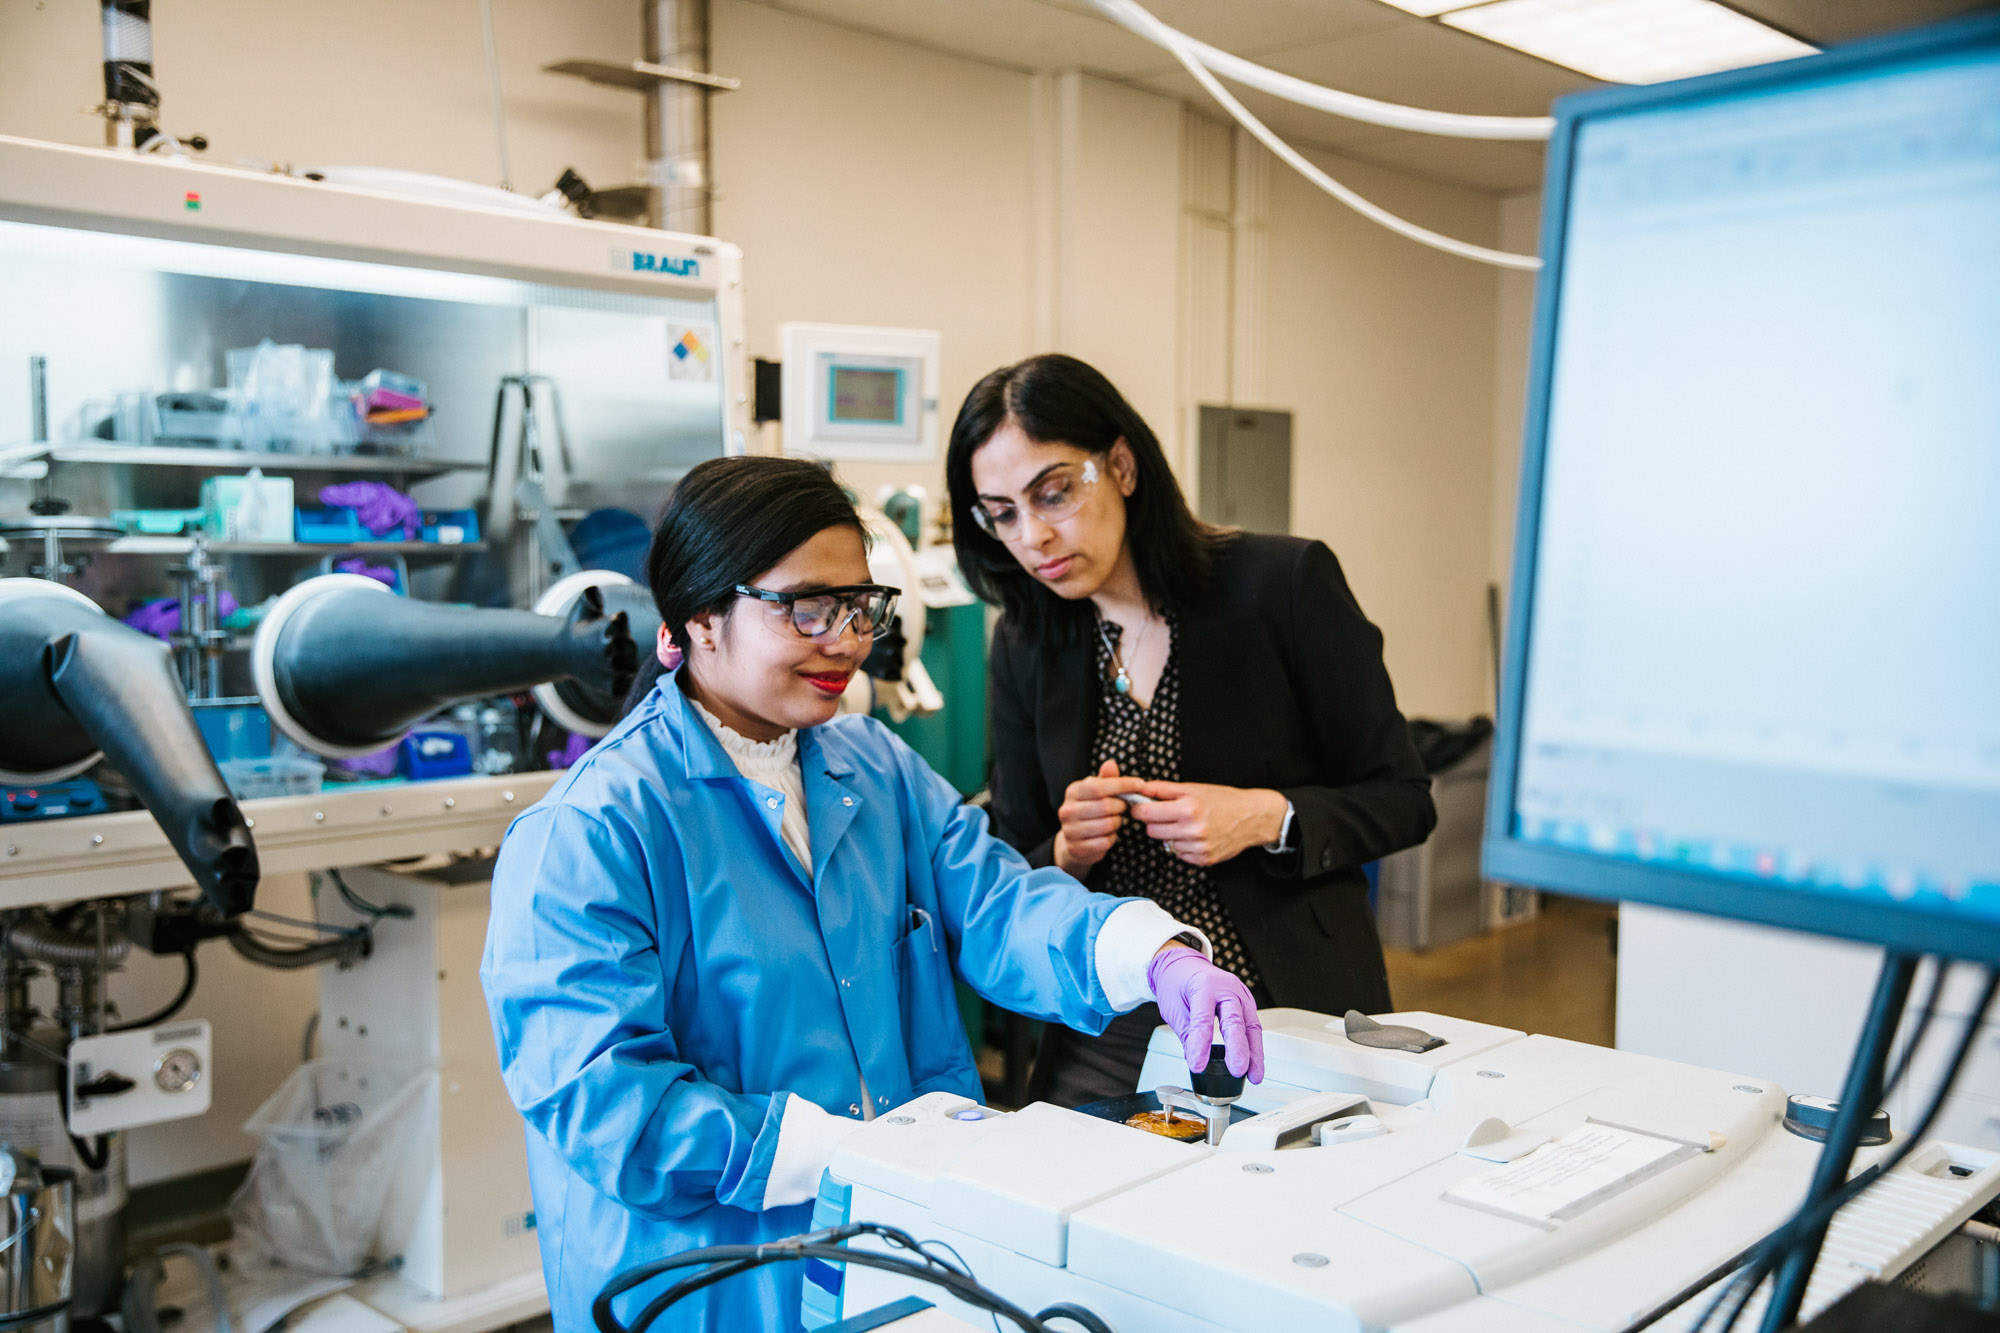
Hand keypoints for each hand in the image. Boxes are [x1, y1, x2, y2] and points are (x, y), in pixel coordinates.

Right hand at [1053, 760, 1145, 877]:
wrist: (1074, 840)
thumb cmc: (1091, 810)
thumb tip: (1111, 763)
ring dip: (1117, 823)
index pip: (1098, 786)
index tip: (1140, 785)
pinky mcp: (1076, 848)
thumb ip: (1106, 779)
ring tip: (1116, 820)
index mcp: (1073, 792)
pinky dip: (1111, 839)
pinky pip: (1104, 843)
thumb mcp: (1097, 792)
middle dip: (1121, 806)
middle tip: (1124, 807)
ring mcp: (1070, 831)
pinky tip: (1108, 835)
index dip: (1122, 785)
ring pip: (1106, 825)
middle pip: (1104, 806)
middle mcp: (1067, 810)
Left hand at [1127, 783, 1286, 866]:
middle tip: (1168, 814)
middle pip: (1152, 831)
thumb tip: (1139, 788)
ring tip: (1188, 824)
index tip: (1140, 807)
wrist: (1252, 817)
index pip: (1146, 814)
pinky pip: (1180, 854)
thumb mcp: (1194, 788)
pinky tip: (1196, 835)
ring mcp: (1199, 847)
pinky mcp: (1205, 860)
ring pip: (1166, 843)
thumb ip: (1163, 789)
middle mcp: (1193, 830)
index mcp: (1188, 808)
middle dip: (1155, 822)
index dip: (1139, 809)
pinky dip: (1184, 845)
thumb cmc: (1223, 800)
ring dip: (1171, 834)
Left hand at [1146, 946, 1264, 1081]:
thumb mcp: (1174, 1008)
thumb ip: (1187, 1035)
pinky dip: (1254, 1046)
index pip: (1203, 1019)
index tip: (1198, 1065)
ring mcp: (1240, 994)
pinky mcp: (1246, 1003)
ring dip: (1254, 1053)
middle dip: (1238, 1048)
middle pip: (1234, 1020)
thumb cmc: (1178, 983)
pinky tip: (1254, 1063)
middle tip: (1237, 1070)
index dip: (1200, 1045)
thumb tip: (1197, 1060)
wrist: (1183, 966)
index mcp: (1204, 986)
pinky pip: (1253, 1026)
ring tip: (1254, 1075)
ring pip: (1251, 1025)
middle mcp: (1226, 988)